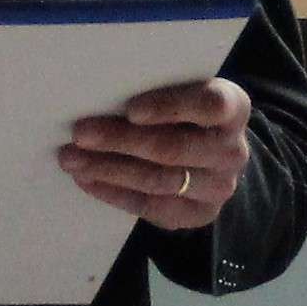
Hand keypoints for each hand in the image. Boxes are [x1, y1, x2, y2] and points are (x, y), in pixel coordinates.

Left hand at [59, 76, 249, 231]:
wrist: (216, 157)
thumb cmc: (189, 113)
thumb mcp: (187, 92)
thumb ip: (159, 90)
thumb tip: (98, 93)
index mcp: (234, 108)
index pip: (211, 105)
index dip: (170, 107)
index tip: (131, 110)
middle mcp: (233, 150)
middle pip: (174, 148)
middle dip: (121, 140)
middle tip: (80, 133)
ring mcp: (218, 187)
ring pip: (158, 180)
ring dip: (109, 169)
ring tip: (72, 159)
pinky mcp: (199, 214)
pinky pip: (151, 206)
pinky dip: (114, 192)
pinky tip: (87, 180)